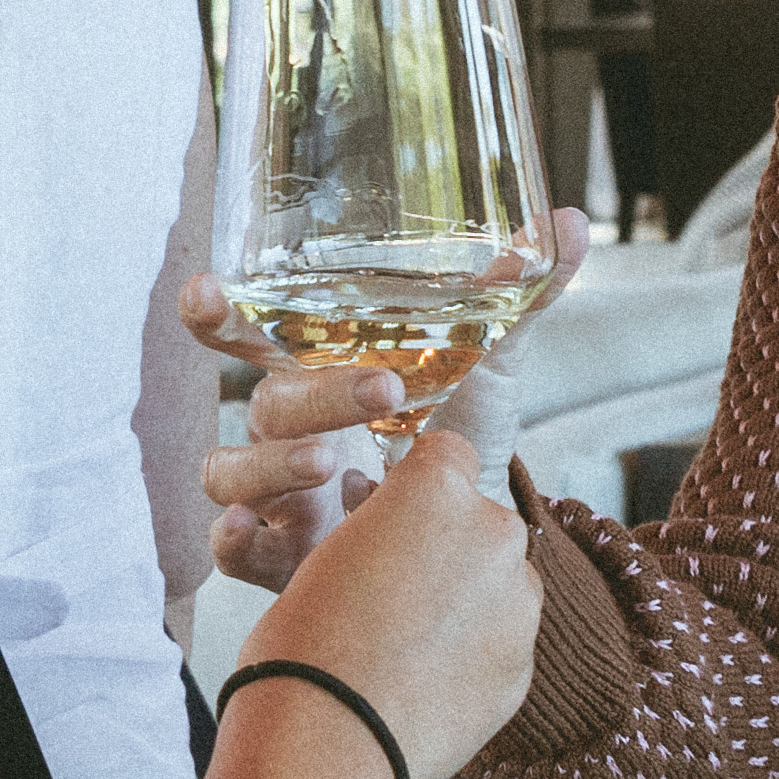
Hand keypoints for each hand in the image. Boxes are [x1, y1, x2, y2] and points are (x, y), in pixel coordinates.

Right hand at [191, 208, 602, 585]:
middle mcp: (287, 429)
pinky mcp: (285, 556)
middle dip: (318, 394)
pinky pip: (234, 551)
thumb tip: (569, 222)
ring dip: (271, 466)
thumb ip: (520, 297)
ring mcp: (279, 493)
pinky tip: (260, 533)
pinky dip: (236, 543)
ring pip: (230, 472)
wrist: (480, 533)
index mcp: (318, 371)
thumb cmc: (461, 433)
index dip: (215, 312)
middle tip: (386, 392)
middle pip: (266, 400)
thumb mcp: (489, 364)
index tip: (209, 291)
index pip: (245, 332)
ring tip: (332, 467)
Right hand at [220, 414, 532, 778]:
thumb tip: (399, 535)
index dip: (419, 485)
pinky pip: (503, 643)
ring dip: (469, 601)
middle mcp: (492, 532)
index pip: (448, 453)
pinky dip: (475, 655)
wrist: (325, 742)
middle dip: (449, 545)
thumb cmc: (305, 642)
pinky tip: (426, 682)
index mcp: (436, 489)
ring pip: (500, 583)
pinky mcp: (524, 666)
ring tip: (409, 645)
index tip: (397, 513)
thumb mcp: (326, 554)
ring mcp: (517, 602)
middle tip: (397, 589)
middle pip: (481, 521)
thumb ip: (382, 529)